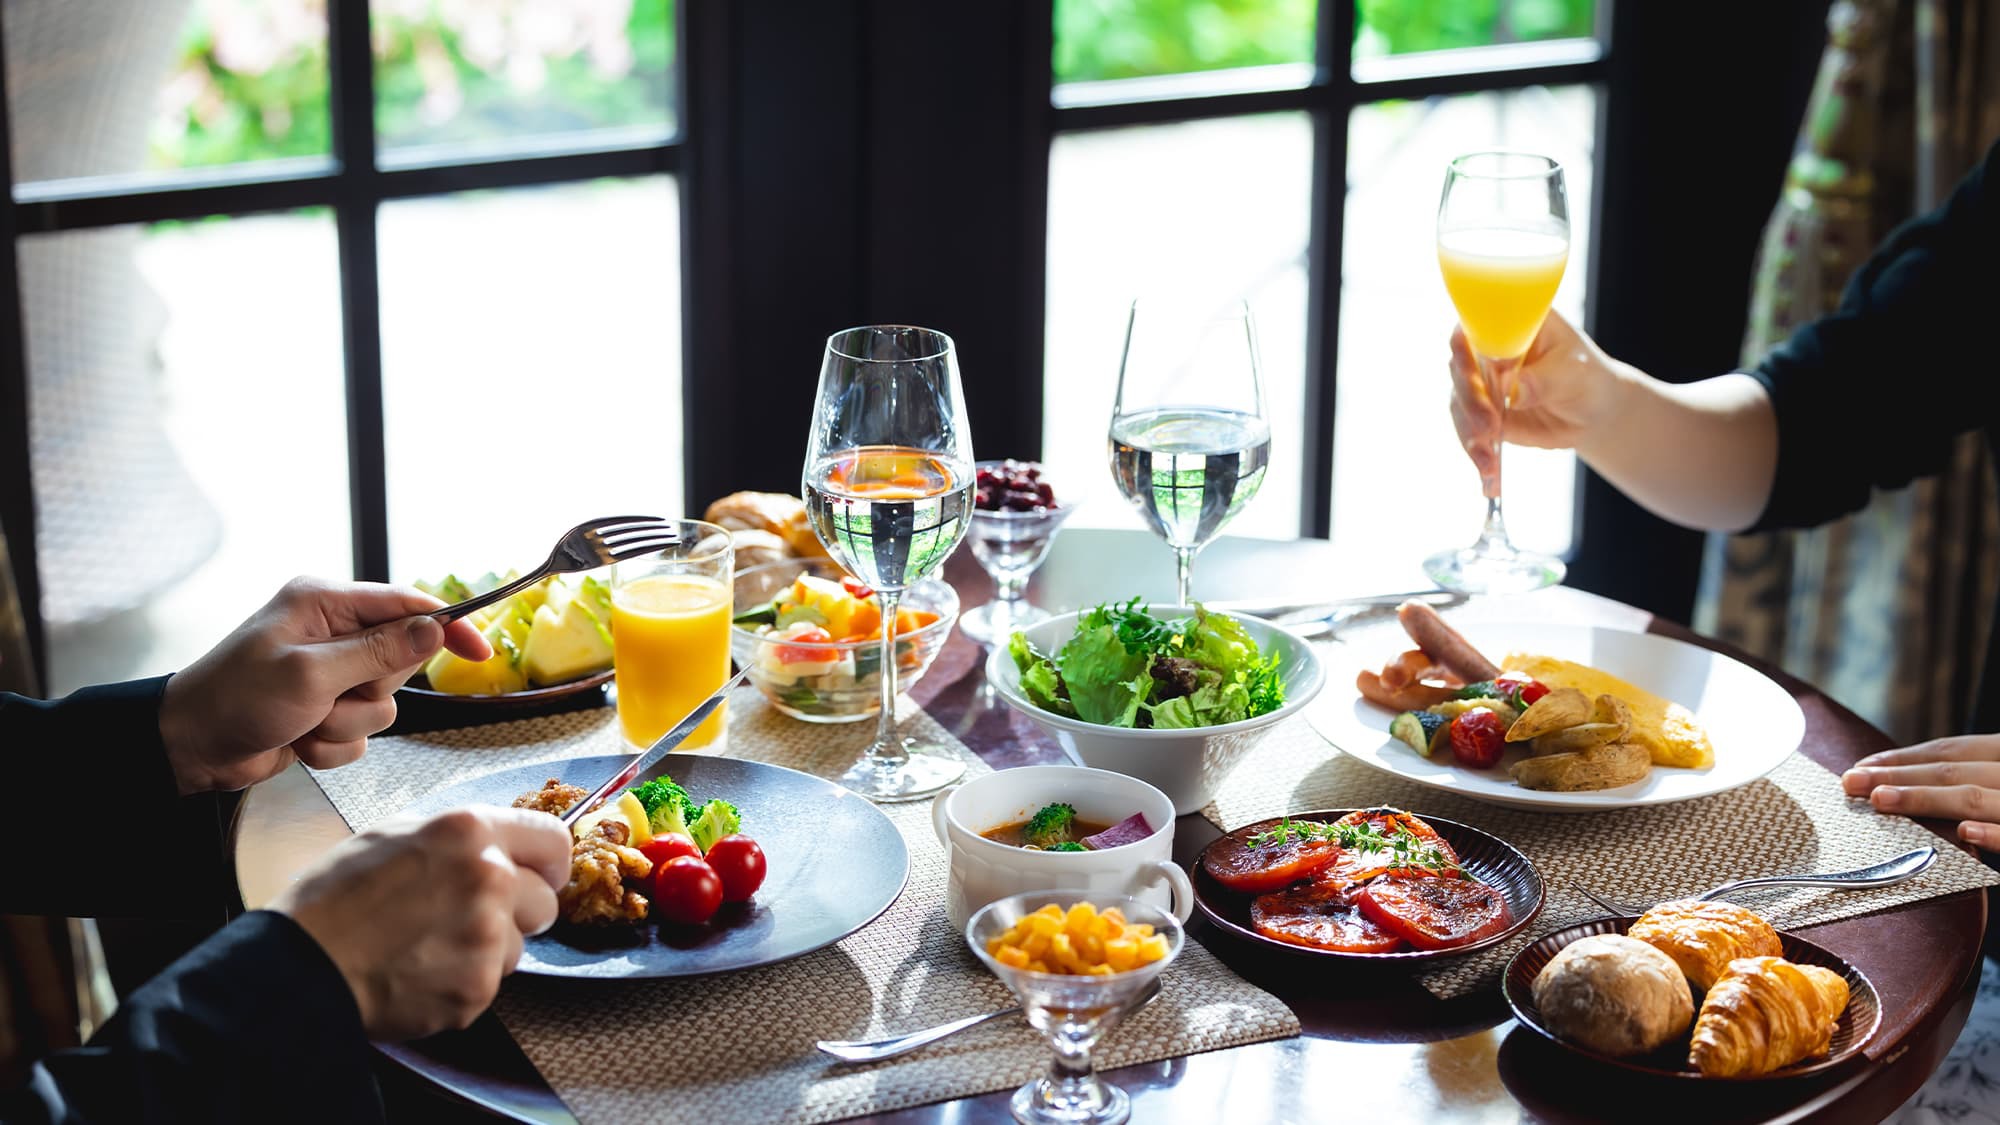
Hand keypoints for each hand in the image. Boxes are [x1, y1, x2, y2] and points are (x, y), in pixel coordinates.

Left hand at [158, 577, 490, 793]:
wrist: (189, 749)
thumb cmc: (236, 699)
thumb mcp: (312, 673)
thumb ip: (377, 651)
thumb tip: (433, 628)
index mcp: (325, 604)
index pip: (407, 606)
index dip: (447, 627)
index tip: (480, 653)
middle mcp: (332, 634)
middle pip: (400, 661)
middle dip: (371, 691)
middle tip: (331, 697)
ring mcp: (330, 675)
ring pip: (384, 706)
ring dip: (348, 724)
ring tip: (305, 723)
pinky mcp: (325, 710)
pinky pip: (362, 734)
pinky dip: (334, 745)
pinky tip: (299, 742)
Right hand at [271, 805, 569, 1040]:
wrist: (299, 966)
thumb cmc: (333, 900)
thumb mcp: (395, 835)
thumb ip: (458, 839)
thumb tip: (496, 846)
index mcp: (470, 831)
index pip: (554, 840)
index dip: (548, 864)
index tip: (541, 877)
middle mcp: (488, 877)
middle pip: (545, 902)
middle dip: (516, 914)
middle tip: (467, 921)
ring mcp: (486, 935)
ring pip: (517, 948)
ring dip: (485, 953)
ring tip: (428, 948)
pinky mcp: (477, 987)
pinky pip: (489, 985)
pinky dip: (461, 986)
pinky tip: (420, 974)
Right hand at [1448, 309, 1622, 496]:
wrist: (1594, 412)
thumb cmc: (1588, 377)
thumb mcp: (1574, 372)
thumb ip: (1544, 378)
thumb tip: (1514, 389)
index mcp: (1510, 324)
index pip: (1474, 322)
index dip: (1463, 342)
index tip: (1466, 364)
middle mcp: (1488, 350)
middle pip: (1460, 368)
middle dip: (1470, 398)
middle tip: (1490, 423)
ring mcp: (1481, 383)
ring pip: (1460, 404)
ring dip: (1470, 433)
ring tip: (1488, 461)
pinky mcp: (1481, 414)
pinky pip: (1469, 432)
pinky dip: (1476, 454)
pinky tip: (1488, 478)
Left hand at [1841, 736, 1999, 848]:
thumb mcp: (1997, 777)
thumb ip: (1972, 777)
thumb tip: (1907, 785)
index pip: (1950, 752)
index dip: (1903, 759)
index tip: (1861, 766)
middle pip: (1951, 773)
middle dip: (1897, 776)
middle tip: (1851, 782)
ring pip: (1974, 798)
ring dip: (1925, 798)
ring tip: (1881, 799)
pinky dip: (1992, 834)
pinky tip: (1965, 832)